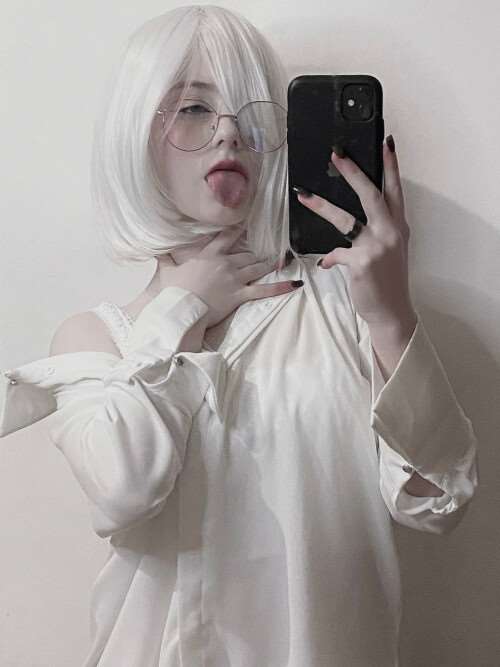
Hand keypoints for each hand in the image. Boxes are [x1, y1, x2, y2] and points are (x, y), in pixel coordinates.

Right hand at [154, 226, 301, 328]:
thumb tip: (156, 252)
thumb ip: (164, 259)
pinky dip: (281, 287)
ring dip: (270, 263)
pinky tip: (295, 283)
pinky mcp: (240, 294)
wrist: (179, 308)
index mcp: (208, 255)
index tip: (246, 221)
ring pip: (257, 267)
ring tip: (282, 259)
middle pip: (246, 254)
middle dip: (257, 252)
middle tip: (270, 246)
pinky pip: (265, 290)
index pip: (225, 237)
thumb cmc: (172, 291)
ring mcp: (234, 278)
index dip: (238, 229)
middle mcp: (224, 263)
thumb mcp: (166, 271)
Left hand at [295, 137, 416, 330]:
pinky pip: (336, 253)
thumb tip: (354, 222)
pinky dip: (329, 258)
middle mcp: (390, 232)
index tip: (386, 142)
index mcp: (398, 226)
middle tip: (337, 154)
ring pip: (345, 219)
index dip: (391, 166)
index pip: (395, 190)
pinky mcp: (361, 263)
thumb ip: (377, 231)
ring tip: (304, 195)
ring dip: (322, 206)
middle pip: (371, 194)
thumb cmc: (387, 280)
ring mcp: (376, 247)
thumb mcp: (391, 250)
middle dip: (353, 172)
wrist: (391, 311)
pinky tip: (325, 263)